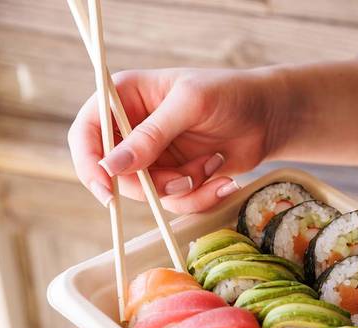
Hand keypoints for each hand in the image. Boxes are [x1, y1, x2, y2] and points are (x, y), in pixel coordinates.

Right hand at [68, 67, 280, 212]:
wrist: (270, 117)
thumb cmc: (230, 95)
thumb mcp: (190, 105)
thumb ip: (152, 135)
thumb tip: (111, 167)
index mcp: (126, 98)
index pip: (87, 132)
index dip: (89, 161)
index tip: (105, 188)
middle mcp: (134, 129)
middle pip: (114, 173)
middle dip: (150, 184)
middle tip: (183, 181)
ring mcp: (156, 156)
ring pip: (147, 193)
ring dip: (183, 189)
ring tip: (212, 166)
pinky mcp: (177, 177)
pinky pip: (175, 201)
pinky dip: (200, 196)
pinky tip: (223, 179)